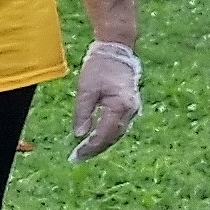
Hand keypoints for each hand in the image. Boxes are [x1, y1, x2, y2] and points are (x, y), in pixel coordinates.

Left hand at [71, 40, 139, 160]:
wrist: (116, 52)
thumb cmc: (100, 68)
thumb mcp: (85, 89)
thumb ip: (83, 113)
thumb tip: (79, 135)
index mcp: (120, 106)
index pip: (104, 135)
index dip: (90, 148)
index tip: (75, 156)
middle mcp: (131, 110)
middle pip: (112, 137)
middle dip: (95, 149)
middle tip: (76, 158)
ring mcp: (133, 109)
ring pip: (117, 133)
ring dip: (101, 144)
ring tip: (84, 152)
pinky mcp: (131, 106)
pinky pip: (119, 126)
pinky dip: (107, 134)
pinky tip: (95, 139)